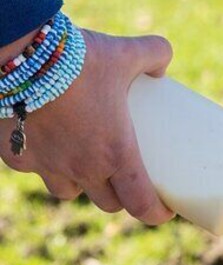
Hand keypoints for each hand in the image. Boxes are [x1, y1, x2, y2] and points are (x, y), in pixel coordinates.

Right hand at [0, 29, 174, 224]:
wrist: (16, 51)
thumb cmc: (76, 57)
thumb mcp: (124, 52)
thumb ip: (152, 54)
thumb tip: (163, 64)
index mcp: (116, 154)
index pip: (141, 204)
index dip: (156, 213)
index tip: (164, 210)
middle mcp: (82, 168)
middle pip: (107, 203)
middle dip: (120, 197)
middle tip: (128, 181)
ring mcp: (46, 164)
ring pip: (67, 192)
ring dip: (80, 185)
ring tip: (85, 166)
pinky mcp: (15, 155)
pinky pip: (32, 169)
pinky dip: (41, 162)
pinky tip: (45, 145)